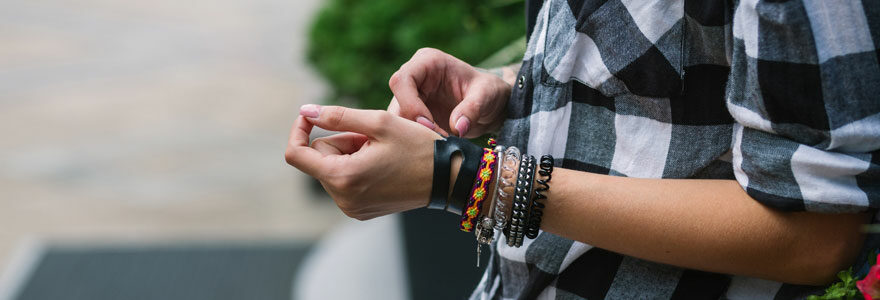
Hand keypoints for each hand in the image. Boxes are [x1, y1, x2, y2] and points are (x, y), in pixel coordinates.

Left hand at [285, 104, 442, 219]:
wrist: (449, 178)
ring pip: (333, 168)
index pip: (296, 154)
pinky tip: (383, 164)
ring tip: (382, 151)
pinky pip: (345, 182)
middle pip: (319, 158)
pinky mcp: (361, 211)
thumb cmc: (418, 147)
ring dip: (350, 153)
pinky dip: (357, 168)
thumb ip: (337, 116)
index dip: (299, 130)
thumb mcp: (379, 123)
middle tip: (373, 137)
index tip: (312, 116)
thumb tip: (305, 111)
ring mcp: (351, 208)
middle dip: (340, 141)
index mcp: (343, 178)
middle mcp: (343, 199)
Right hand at [387, 48, 510, 137]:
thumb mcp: (487, 95)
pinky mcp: (413, 115)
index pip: (402, 80)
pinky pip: (405, 130)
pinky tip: (436, 147)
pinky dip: (417, 141)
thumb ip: (472, 108)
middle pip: (395, 102)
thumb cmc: (490, 92)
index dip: (410, 105)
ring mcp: (412, 97)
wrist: (492, 105)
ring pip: (397, 120)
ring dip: (414, 136)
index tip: (429, 125)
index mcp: (428, 62)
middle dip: (412, 125)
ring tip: (440, 143)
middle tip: (436, 140)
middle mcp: (415, 77)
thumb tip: (457, 128)